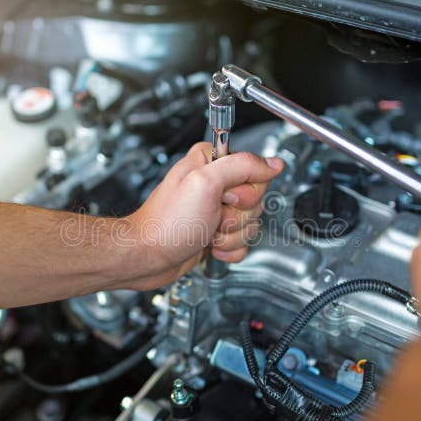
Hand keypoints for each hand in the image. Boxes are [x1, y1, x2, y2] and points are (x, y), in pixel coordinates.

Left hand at [123, 142, 282, 289]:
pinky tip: (209, 246)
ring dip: (231, 235)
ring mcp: (217, 210)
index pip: (254, 172)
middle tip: (212, 216)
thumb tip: (273, 163)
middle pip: (256, 200)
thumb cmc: (166, 223)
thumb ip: (242, 166)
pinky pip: (243, 242)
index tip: (224, 198)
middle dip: (236, 217)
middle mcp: (215, 184)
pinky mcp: (217, 232)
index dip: (244, 191)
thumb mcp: (206, 183)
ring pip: (251, 223)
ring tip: (207, 232)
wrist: (147, 256)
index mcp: (212, 163)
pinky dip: (229, 249)